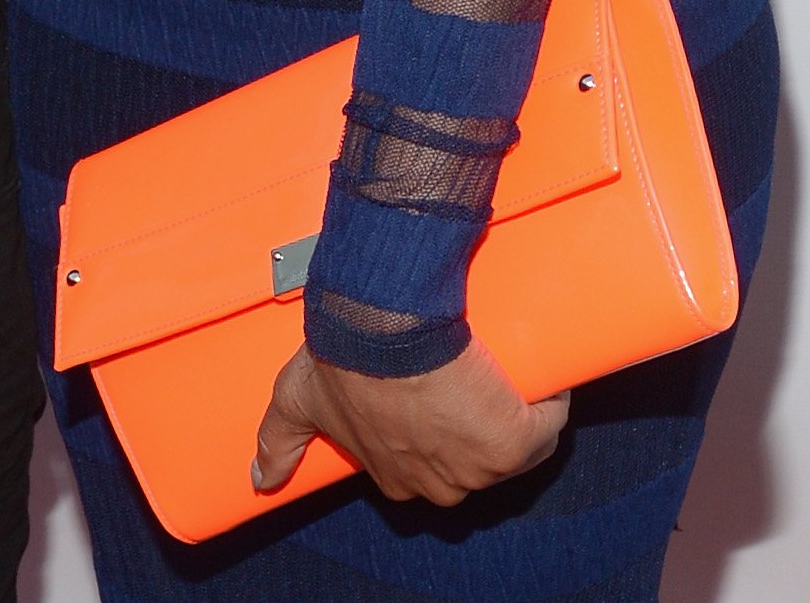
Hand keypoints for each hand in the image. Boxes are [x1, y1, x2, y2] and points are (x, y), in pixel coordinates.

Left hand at [252, 339, 567, 506]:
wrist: (379, 324)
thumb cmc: (340, 357)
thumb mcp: (298, 400)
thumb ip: (277, 440)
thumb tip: (259, 478)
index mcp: (396, 478)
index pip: (428, 467)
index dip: (438, 430)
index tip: (440, 392)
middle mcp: (440, 485)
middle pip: (475, 457)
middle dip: (479, 420)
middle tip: (470, 370)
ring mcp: (480, 468)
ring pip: (515, 441)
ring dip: (516, 408)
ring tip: (502, 362)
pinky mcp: (514, 440)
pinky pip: (547, 421)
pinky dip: (550, 399)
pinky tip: (540, 371)